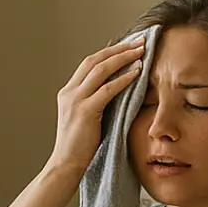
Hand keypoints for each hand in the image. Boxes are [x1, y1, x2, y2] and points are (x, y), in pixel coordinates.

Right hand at [49, 35, 147, 174]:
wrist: (66, 165)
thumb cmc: (80, 147)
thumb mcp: (86, 119)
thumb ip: (96, 103)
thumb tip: (119, 91)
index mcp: (68, 92)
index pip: (89, 63)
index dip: (109, 52)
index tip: (128, 45)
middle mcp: (69, 92)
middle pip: (95, 60)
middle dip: (118, 49)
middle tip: (139, 41)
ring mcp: (75, 100)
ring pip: (101, 69)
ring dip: (123, 58)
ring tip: (141, 52)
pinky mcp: (85, 112)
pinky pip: (107, 90)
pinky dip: (123, 79)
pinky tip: (137, 73)